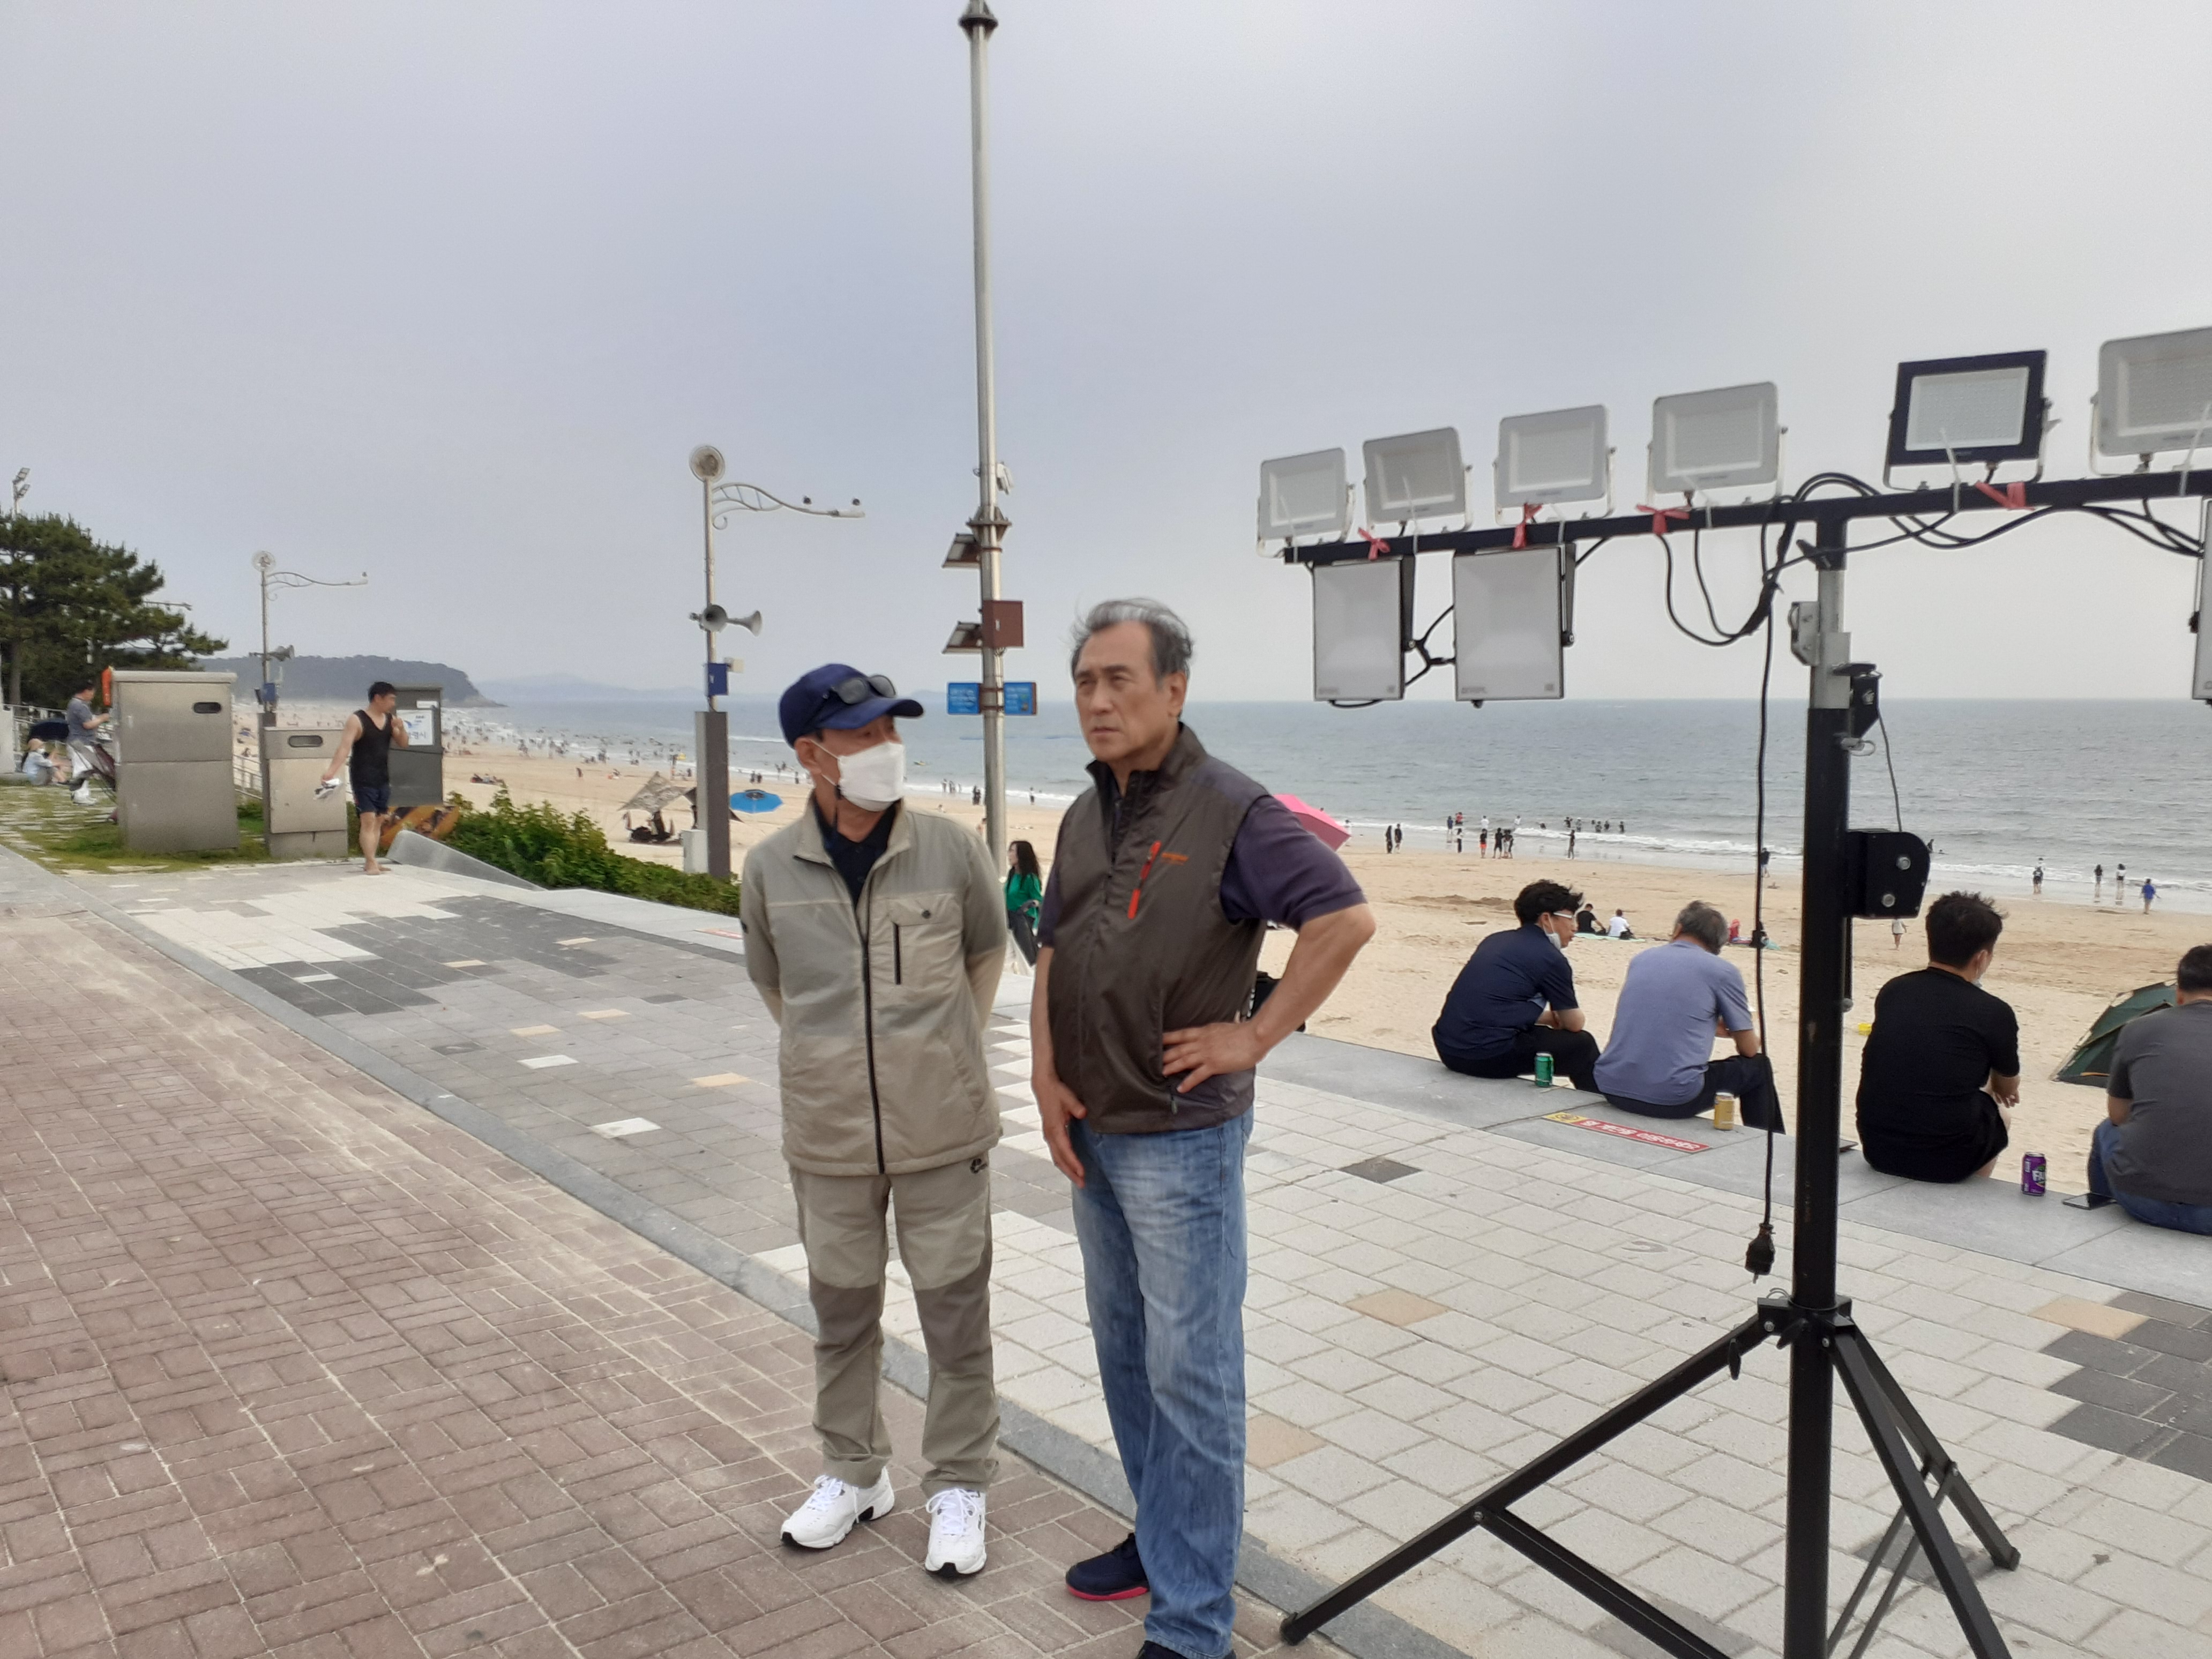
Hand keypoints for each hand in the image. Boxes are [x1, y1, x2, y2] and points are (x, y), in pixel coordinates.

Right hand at [1034, 1069, 1088, 1187]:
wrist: (1043, 1086)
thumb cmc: (1056, 1091)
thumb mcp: (1067, 1096)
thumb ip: (1075, 1106)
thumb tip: (1083, 1113)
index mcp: (1054, 1128)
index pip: (1065, 1150)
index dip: (1073, 1163)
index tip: (1082, 1172)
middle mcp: (1050, 1135)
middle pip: (1060, 1159)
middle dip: (1071, 1173)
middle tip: (1083, 1184)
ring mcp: (1049, 1136)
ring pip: (1057, 1158)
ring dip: (1067, 1170)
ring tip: (1078, 1180)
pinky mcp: (1051, 1135)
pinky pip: (1057, 1153)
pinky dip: (1064, 1163)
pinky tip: (1071, 1167)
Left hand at [1162, 1021, 1266, 1093]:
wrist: (1255, 1035)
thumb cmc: (1246, 1032)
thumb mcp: (1228, 1027)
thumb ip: (1220, 1031)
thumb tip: (1220, 1031)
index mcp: (1206, 1031)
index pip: (1182, 1034)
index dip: (1169, 1037)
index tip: (1159, 1039)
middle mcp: (1203, 1041)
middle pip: (1179, 1048)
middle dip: (1166, 1054)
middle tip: (1154, 1059)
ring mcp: (1207, 1053)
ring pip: (1184, 1060)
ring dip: (1172, 1067)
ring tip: (1162, 1072)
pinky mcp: (1214, 1064)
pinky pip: (1197, 1075)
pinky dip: (1188, 1082)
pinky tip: (1181, 1088)